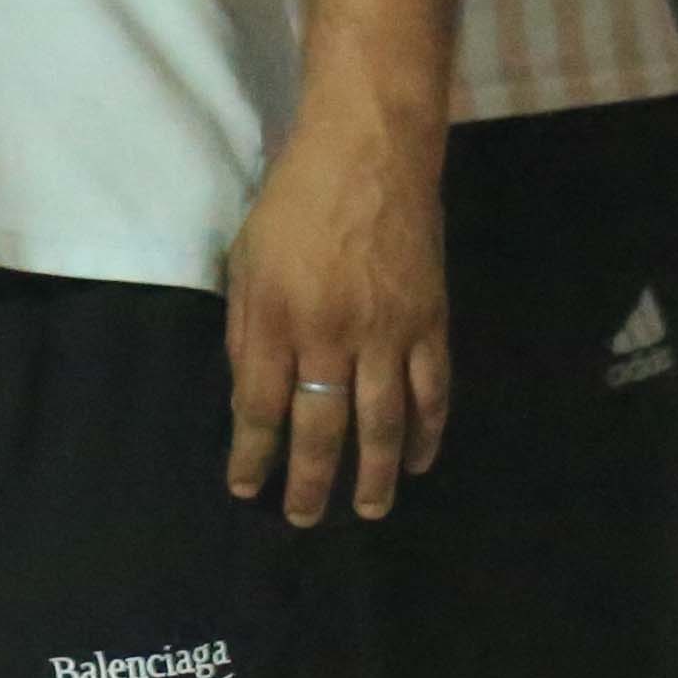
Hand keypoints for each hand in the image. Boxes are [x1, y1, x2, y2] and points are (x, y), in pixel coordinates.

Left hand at [222, 98, 451, 524]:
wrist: (370, 157)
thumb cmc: (293, 203)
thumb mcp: (245, 260)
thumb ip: (246, 329)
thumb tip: (249, 391)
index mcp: (276, 317)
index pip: (259, 406)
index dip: (252, 454)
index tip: (245, 487)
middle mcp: (332, 334)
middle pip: (322, 427)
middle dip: (311, 480)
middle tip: (306, 520)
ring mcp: (388, 332)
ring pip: (383, 422)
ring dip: (377, 473)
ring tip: (369, 509)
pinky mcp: (432, 323)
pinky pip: (433, 392)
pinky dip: (428, 432)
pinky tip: (419, 460)